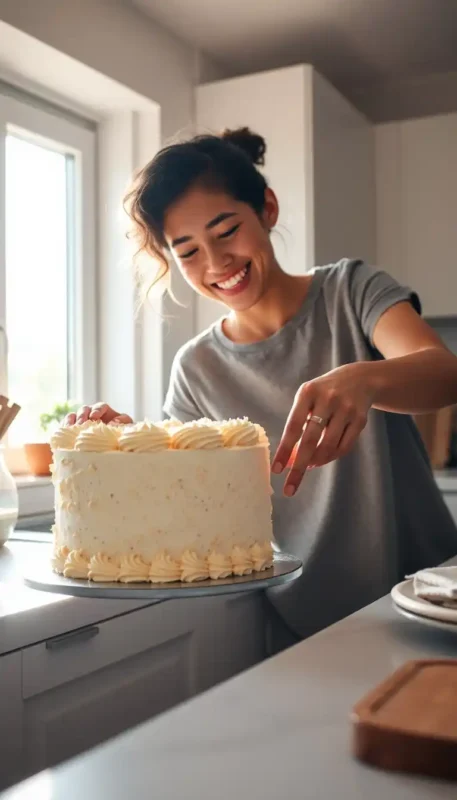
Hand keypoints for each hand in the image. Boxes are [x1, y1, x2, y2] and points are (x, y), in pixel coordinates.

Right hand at [65, 402, 132, 426]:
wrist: (112, 444)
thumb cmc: (120, 432)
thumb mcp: (125, 426)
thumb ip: (122, 422)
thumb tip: (113, 422)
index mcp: (104, 410)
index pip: (100, 406)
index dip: (97, 410)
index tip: (95, 417)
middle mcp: (91, 413)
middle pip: (84, 409)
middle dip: (83, 415)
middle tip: (82, 423)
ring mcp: (80, 419)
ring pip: (73, 415)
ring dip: (71, 421)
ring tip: (70, 428)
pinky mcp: (73, 427)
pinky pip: (66, 424)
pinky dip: (64, 426)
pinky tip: (63, 432)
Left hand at [272, 363, 373, 495]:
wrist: (358, 379)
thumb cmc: (323, 393)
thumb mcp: (307, 398)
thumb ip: (298, 423)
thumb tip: (290, 457)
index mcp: (308, 393)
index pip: (293, 426)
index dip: (284, 449)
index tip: (277, 470)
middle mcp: (328, 399)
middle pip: (311, 440)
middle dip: (298, 467)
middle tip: (289, 488)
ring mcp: (346, 409)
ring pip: (329, 446)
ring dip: (316, 461)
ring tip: (308, 466)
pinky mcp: (360, 419)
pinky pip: (344, 446)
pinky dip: (331, 457)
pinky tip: (323, 459)